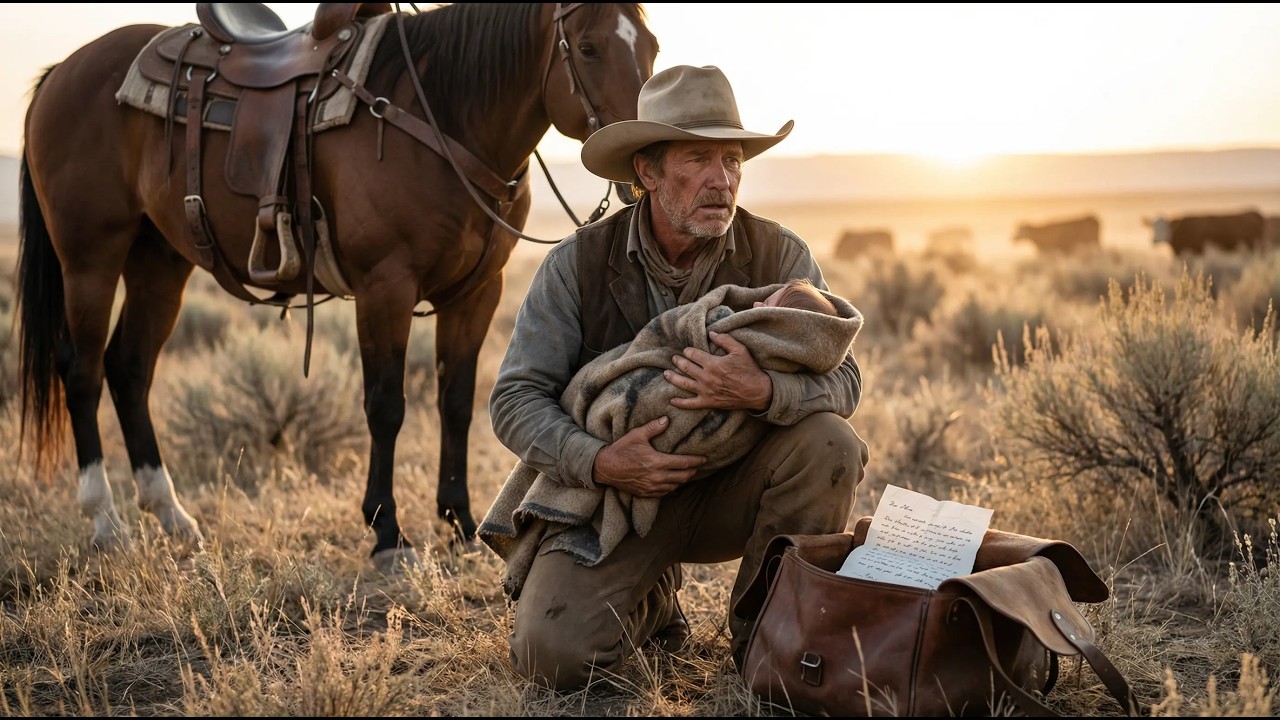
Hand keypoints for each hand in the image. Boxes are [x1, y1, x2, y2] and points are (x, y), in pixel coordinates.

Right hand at [592, 416, 706, 497]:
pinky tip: (672, 482)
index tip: (704, 459)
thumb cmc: (621, 449)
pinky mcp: (645, 493)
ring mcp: (651, 487)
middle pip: (682, 477)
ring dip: (682, 480)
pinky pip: (664, 493)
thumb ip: (653, 428)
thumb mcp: (636, 435)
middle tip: (698, 466)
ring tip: (687, 473)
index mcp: (657, 462)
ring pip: (674, 486)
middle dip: (692, 471)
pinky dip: (671, 487)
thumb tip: (667, 420)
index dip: (696, 461)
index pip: (683, 463)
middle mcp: (656, 477)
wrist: (604, 468)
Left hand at [665, 331, 771, 411]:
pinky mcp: (708, 402)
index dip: (688, 351)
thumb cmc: (749, 370)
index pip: (694, 355)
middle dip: (678, 362)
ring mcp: (706, 391)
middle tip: (673, 359)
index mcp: (713, 363)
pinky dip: (680, 402)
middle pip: (686, 367)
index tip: (686, 351)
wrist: (758, 392)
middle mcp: (706, 377)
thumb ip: (725, 340)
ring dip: (673, 378)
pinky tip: (671, 400)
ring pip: (684, 384)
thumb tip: (711, 333)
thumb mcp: (740, 350)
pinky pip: (690, 404)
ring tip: (666, 373)